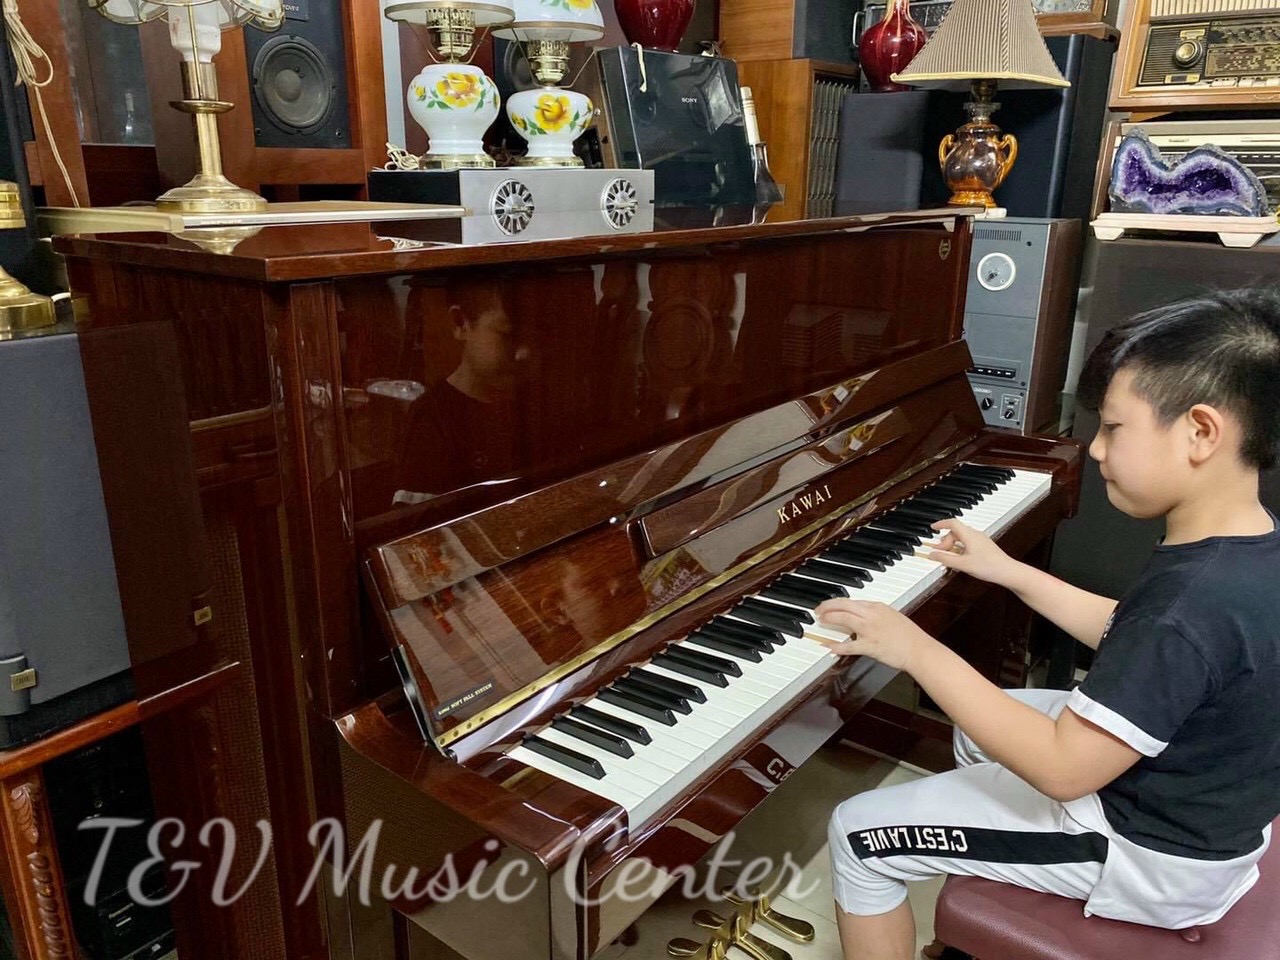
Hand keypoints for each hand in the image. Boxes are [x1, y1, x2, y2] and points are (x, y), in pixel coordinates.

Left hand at [813, 599, 933, 671]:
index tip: (830, 605)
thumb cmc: (909, 636)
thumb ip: (876, 615)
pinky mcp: (870, 645)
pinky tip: (829, 646)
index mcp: (877, 607)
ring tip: (821, 621)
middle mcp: (872, 615)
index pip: (852, 600)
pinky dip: (837, 646)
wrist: (919, 649)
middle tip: (818, 610)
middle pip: (844, 605)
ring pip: (843, 618)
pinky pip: (849, 645)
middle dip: (828, 606)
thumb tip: (863, 616)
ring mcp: (870, 629)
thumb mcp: (892, 617)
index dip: (837, 602)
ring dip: (829, 619)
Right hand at [923, 519, 1017, 585]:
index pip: (952, 523)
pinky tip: (959, 560)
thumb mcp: (962, 564)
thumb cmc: (989, 566)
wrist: (1008, 572)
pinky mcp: (984, 547)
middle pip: (955, 532)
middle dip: (945, 541)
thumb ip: (945, 559)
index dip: (940, 524)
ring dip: (952, 546)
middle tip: (939, 552)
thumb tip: (932, 555)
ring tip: (948, 557)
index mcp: (969, 535)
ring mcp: (981, 540)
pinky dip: (960, 549)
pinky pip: (968, 543)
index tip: (932, 528)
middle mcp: (975, 535)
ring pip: (962, 538)